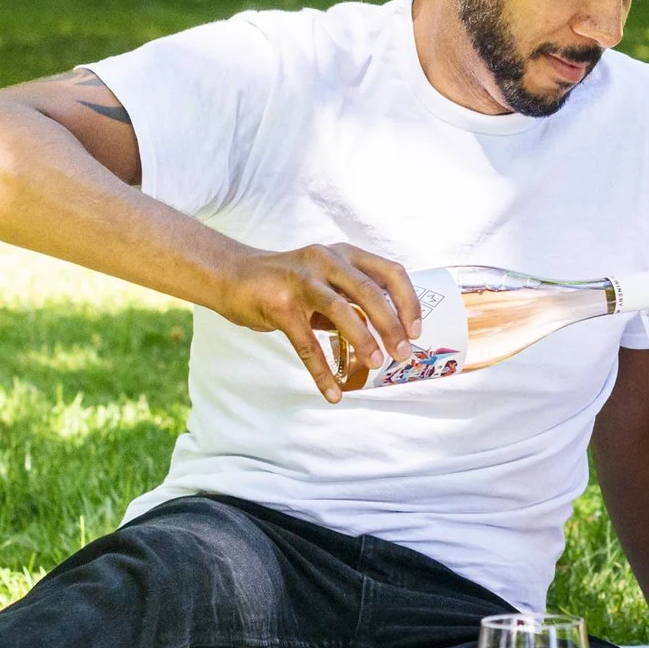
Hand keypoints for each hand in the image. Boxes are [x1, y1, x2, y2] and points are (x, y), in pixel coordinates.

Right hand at [216, 243, 420, 402]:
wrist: (231, 275)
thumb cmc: (286, 283)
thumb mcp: (325, 281)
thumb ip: (353, 299)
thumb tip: (390, 334)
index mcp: (344, 255)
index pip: (391, 273)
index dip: (409, 303)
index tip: (417, 331)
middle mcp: (326, 261)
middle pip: (370, 292)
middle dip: (391, 326)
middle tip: (402, 354)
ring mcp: (301, 281)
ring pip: (341, 311)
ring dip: (363, 341)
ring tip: (375, 365)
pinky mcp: (278, 305)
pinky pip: (306, 344)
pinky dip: (322, 371)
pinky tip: (332, 392)